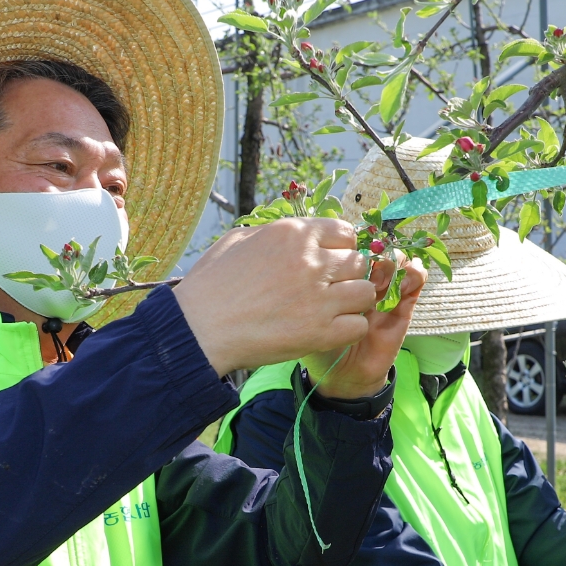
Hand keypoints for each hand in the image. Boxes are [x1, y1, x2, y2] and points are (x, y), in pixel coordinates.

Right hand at [174, 219, 379, 374]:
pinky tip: (330, 329)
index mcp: (293, 234)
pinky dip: (349, 328)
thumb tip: (292, 233)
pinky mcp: (319, 333)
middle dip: (349, 274)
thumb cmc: (211, 285)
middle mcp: (311, 262)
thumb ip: (273, 233)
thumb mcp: (238, 240)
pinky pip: (358, 326)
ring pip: (366, 293)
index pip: (345, 232)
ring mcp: (318, 299)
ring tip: (335, 309)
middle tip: (332, 288)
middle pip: (359, 262)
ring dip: (354, 301)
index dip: (341, 247)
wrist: (198, 328)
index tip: (331, 260)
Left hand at [302, 254, 428, 399]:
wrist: (340, 376)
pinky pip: (414, 285)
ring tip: (381, 277)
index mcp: (340, 279)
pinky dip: (415, 275)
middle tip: (362, 266)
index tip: (345, 247)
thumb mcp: (307, 315)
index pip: (352, 248)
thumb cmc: (317, 345)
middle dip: (372, 252)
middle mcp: (363, 282)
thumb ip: (312, 291)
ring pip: (397, 263)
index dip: (353, 243)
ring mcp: (384, 294)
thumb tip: (314, 259)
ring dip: (393, 263)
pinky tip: (408, 278)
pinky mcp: (403, 309)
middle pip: (376, 250)